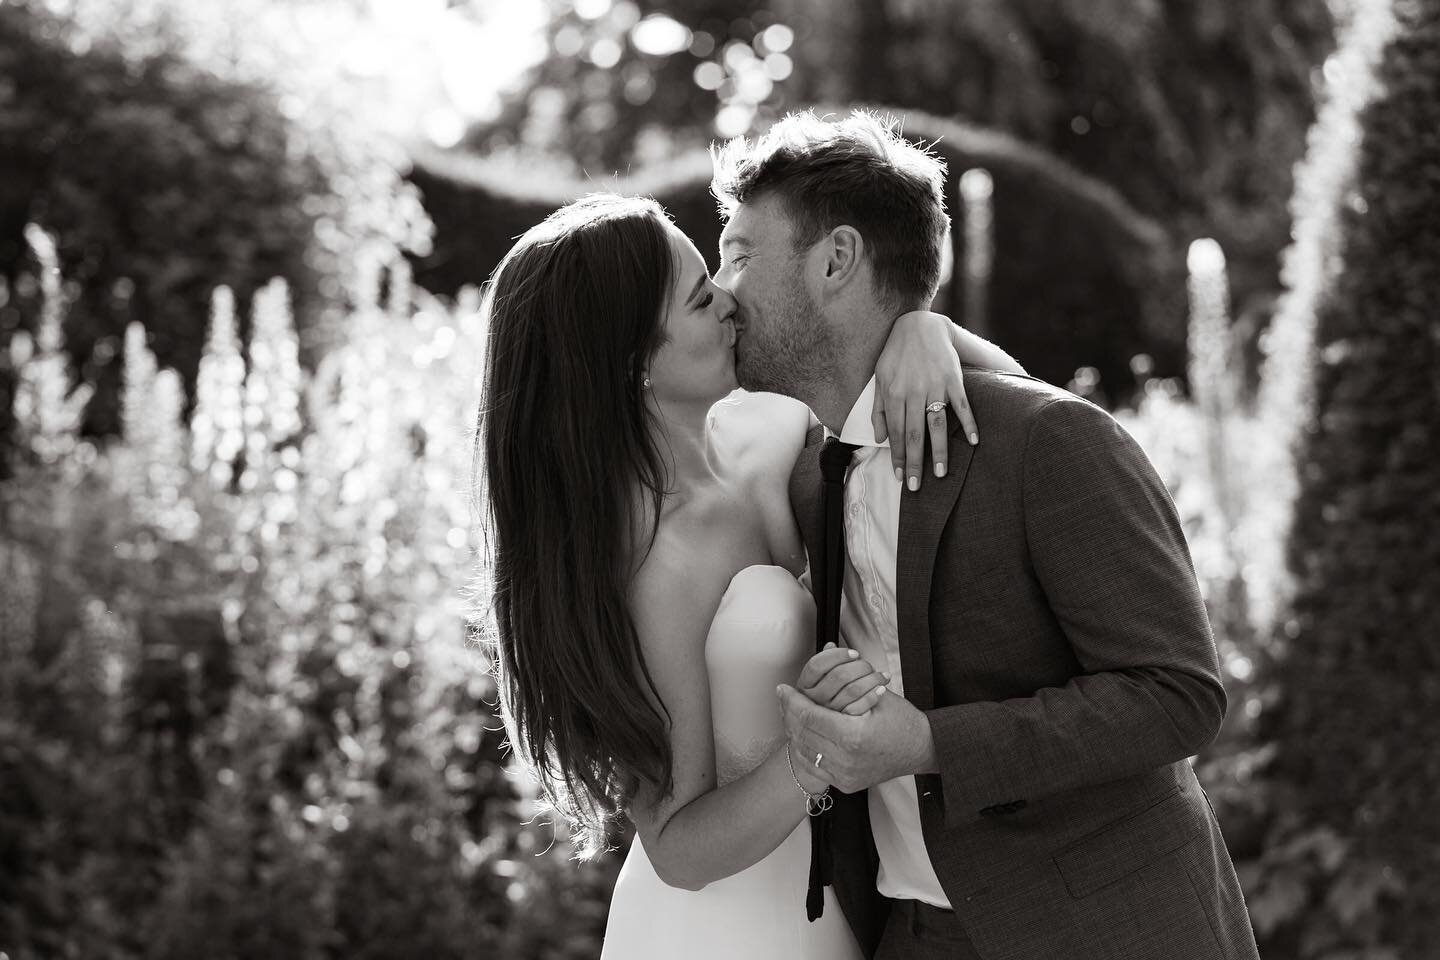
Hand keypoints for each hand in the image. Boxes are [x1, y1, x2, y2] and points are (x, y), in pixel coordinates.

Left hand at [776, 682, 936, 793]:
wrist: (922, 749)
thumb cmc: (902, 719)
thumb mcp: (875, 693)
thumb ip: (844, 678)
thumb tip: (821, 651)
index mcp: (853, 736)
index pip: (810, 716)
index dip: (793, 701)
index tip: (783, 688)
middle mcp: (846, 759)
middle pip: (803, 734)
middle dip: (789, 714)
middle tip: (783, 698)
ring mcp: (845, 775)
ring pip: (806, 752)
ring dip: (794, 732)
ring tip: (789, 714)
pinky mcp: (846, 784)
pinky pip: (816, 767)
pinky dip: (806, 750)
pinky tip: (802, 736)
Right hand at [797, 643, 888, 715]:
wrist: (837, 728)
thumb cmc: (830, 698)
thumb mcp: (822, 680)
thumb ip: (825, 663)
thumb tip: (830, 646)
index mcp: (806, 685)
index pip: (817, 665)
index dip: (837, 655)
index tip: (854, 653)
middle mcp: (814, 699)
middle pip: (838, 675)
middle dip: (860, 666)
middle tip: (868, 665)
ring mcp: (828, 712)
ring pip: (852, 689)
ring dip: (872, 678)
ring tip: (880, 676)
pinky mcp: (843, 724)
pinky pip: (860, 707)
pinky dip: (873, 695)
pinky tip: (880, 688)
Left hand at [873, 311, 977, 491]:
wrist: (919, 326)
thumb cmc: (895, 355)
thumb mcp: (879, 378)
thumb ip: (878, 409)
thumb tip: (879, 439)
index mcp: (894, 394)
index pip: (896, 433)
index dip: (898, 457)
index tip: (901, 477)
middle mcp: (914, 392)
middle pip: (915, 434)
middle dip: (915, 462)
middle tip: (917, 486)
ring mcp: (935, 386)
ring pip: (937, 424)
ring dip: (939, 450)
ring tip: (940, 473)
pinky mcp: (953, 378)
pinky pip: (962, 404)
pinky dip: (969, 422)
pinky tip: (974, 440)